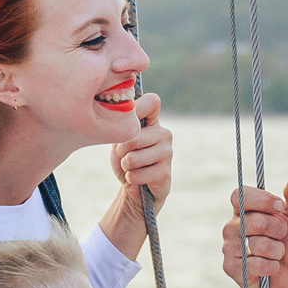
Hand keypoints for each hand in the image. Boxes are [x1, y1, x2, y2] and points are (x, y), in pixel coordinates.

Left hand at [109, 93, 172, 215]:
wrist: (134, 186)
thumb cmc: (125, 159)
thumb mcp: (120, 140)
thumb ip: (122, 128)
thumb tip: (123, 122)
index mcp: (153, 122)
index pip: (152, 101)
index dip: (137, 107)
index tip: (126, 120)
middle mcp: (164, 134)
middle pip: (132, 136)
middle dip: (121, 151)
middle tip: (126, 156)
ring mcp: (167, 153)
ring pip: (132, 158)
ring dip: (125, 167)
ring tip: (132, 168)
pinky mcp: (165, 173)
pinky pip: (135, 175)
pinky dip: (130, 179)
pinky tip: (138, 179)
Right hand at [221, 177, 287, 287]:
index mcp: (243, 210)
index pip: (240, 195)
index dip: (262, 200)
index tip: (281, 206)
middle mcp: (232, 226)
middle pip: (254, 220)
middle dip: (278, 229)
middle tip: (282, 236)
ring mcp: (229, 247)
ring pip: (258, 244)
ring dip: (277, 251)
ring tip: (277, 254)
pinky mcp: (230, 268)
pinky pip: (256, 264)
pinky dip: (271, 267)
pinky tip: (271, 269)